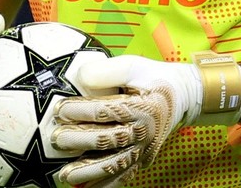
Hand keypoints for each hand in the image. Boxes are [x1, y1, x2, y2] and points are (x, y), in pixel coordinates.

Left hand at [52, 53, 240, 187]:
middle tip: (56, 139)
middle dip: (79, 141)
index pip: (106, 112)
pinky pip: (124, 176)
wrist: (184, 96)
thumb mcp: (135, 65)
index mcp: (142, 107)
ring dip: (88, 171)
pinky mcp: (143, 158)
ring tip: (64, 174)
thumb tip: (80, 76)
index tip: (58, 109)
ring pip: (114, 164)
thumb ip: (108, 70)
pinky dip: (106, 185)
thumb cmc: (154, 78)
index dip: (80, 111)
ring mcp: (144, 149)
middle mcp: (144, 132)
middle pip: (107, 140)